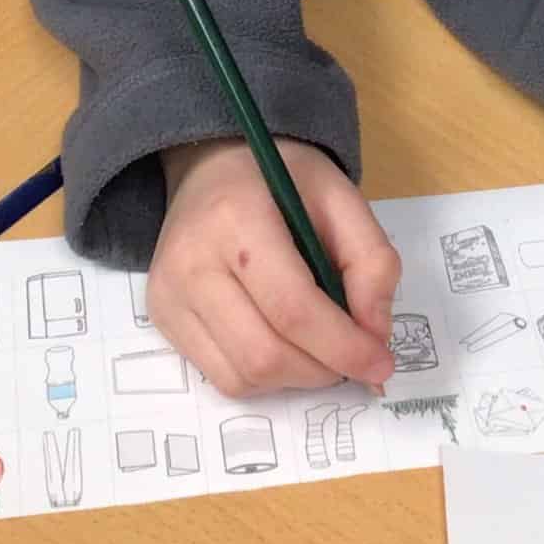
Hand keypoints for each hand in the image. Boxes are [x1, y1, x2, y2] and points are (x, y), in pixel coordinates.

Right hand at [149, 138, 399, 397]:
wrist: (212, 165)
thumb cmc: (281, 180)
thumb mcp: (342, 197)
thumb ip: (372, 261)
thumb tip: (375, 335)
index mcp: (236, 218)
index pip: (292, 307)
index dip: (343, 347)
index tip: (381, 363)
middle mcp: (191, 261)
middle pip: (265, 354)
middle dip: (323, 369)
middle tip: (354, 357)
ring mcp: (169, 294)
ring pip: (242, 377)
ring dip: (296, 378)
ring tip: (319, 348)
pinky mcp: (162, 317)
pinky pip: (221, 377)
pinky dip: (265, 376)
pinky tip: (283, 344)